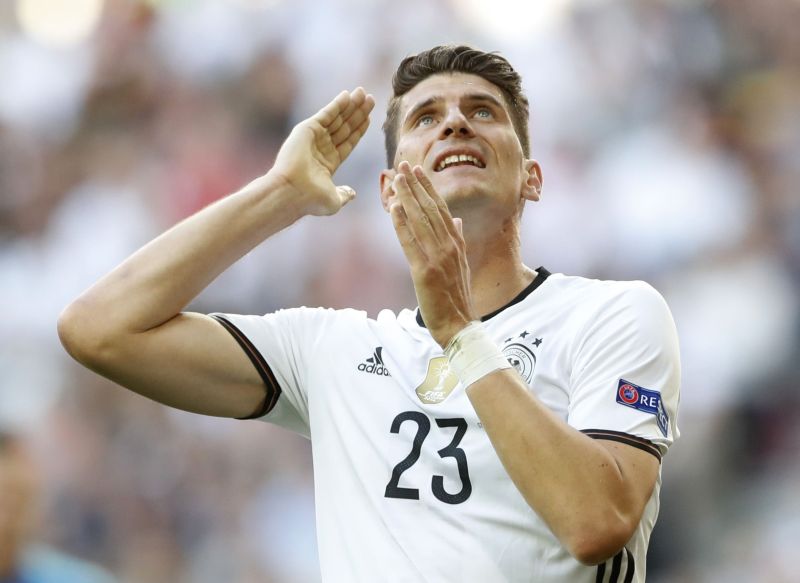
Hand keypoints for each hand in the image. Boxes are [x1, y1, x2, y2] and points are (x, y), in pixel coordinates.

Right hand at [271, 87, 374, 215]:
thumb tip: (351, 193)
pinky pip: (326, 114)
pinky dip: (337, 104)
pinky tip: (348, 95)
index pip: (348, 142)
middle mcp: (322, 148)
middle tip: (371, 100)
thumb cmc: (311, 200)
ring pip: (337, 118)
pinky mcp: (307, 129)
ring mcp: (314, 138)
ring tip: (364, 93)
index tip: (370, 118)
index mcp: (328, 163)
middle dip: (358, 113)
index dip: (359, 130)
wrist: (292, 192)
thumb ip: (344, 195)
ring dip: (351, 105)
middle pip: (345, 127)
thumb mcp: (334, 200)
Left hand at [389, 162, 475, 346]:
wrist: (459, 326)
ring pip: (420, 220)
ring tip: (396, 179)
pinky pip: (410, 242)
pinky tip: (394, 208)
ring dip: (407, 197)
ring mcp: (438, 257)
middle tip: (403, 165)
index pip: (441, 208)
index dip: (428, 188)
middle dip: (415, 185)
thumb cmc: (457, 298)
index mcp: (457, 243)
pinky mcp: (425, 271)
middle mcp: (449, 245)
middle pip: (430, 209)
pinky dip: (401, 223)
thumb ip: (457, 240)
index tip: (417, 171)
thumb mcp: (461, 264)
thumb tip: (455, 219)